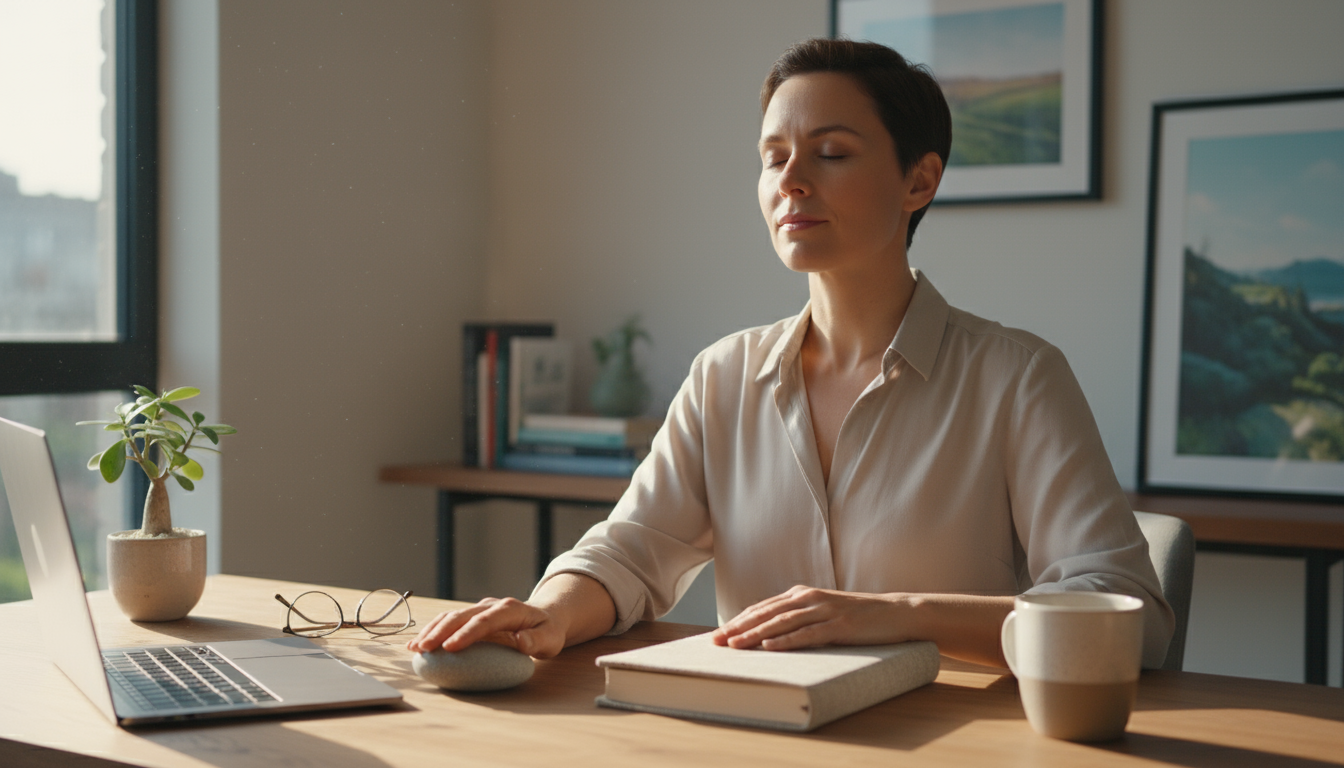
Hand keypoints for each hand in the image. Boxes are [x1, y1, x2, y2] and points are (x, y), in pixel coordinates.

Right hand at [405, 597, 566, 658]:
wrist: (545, 618)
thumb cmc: (548, 632)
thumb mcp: (550, 639)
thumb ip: (536, 641)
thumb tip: (521, 641)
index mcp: (509, 609)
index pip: (484, 621)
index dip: (466, 633)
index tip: (450, 648)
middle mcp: (491, 605)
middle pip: (462, 615)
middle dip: (440, 631)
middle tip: (423, 650)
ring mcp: (480, 608)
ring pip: (451, 616)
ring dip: (432, 630)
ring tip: (415, 648)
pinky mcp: (472, 616)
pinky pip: (450, 621)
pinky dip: (433, 630)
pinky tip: (418, 644)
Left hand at [710, 585, 907, 650]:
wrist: (896, 613)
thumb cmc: (858, 617)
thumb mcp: (824, 613)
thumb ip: (800, 618)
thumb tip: (771, 635)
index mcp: (802, 595)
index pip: (763, 608)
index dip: (738, 620)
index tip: (717, 634)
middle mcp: (809, 598)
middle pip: (766, 613)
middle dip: (738, 627)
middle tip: (716, 641)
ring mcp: (824, 610)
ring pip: (782, 622)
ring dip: (755, 634)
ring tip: (734, 645)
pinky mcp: (839, 625)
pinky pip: (808, 634)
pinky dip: (787, 641)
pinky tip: (770, 647)